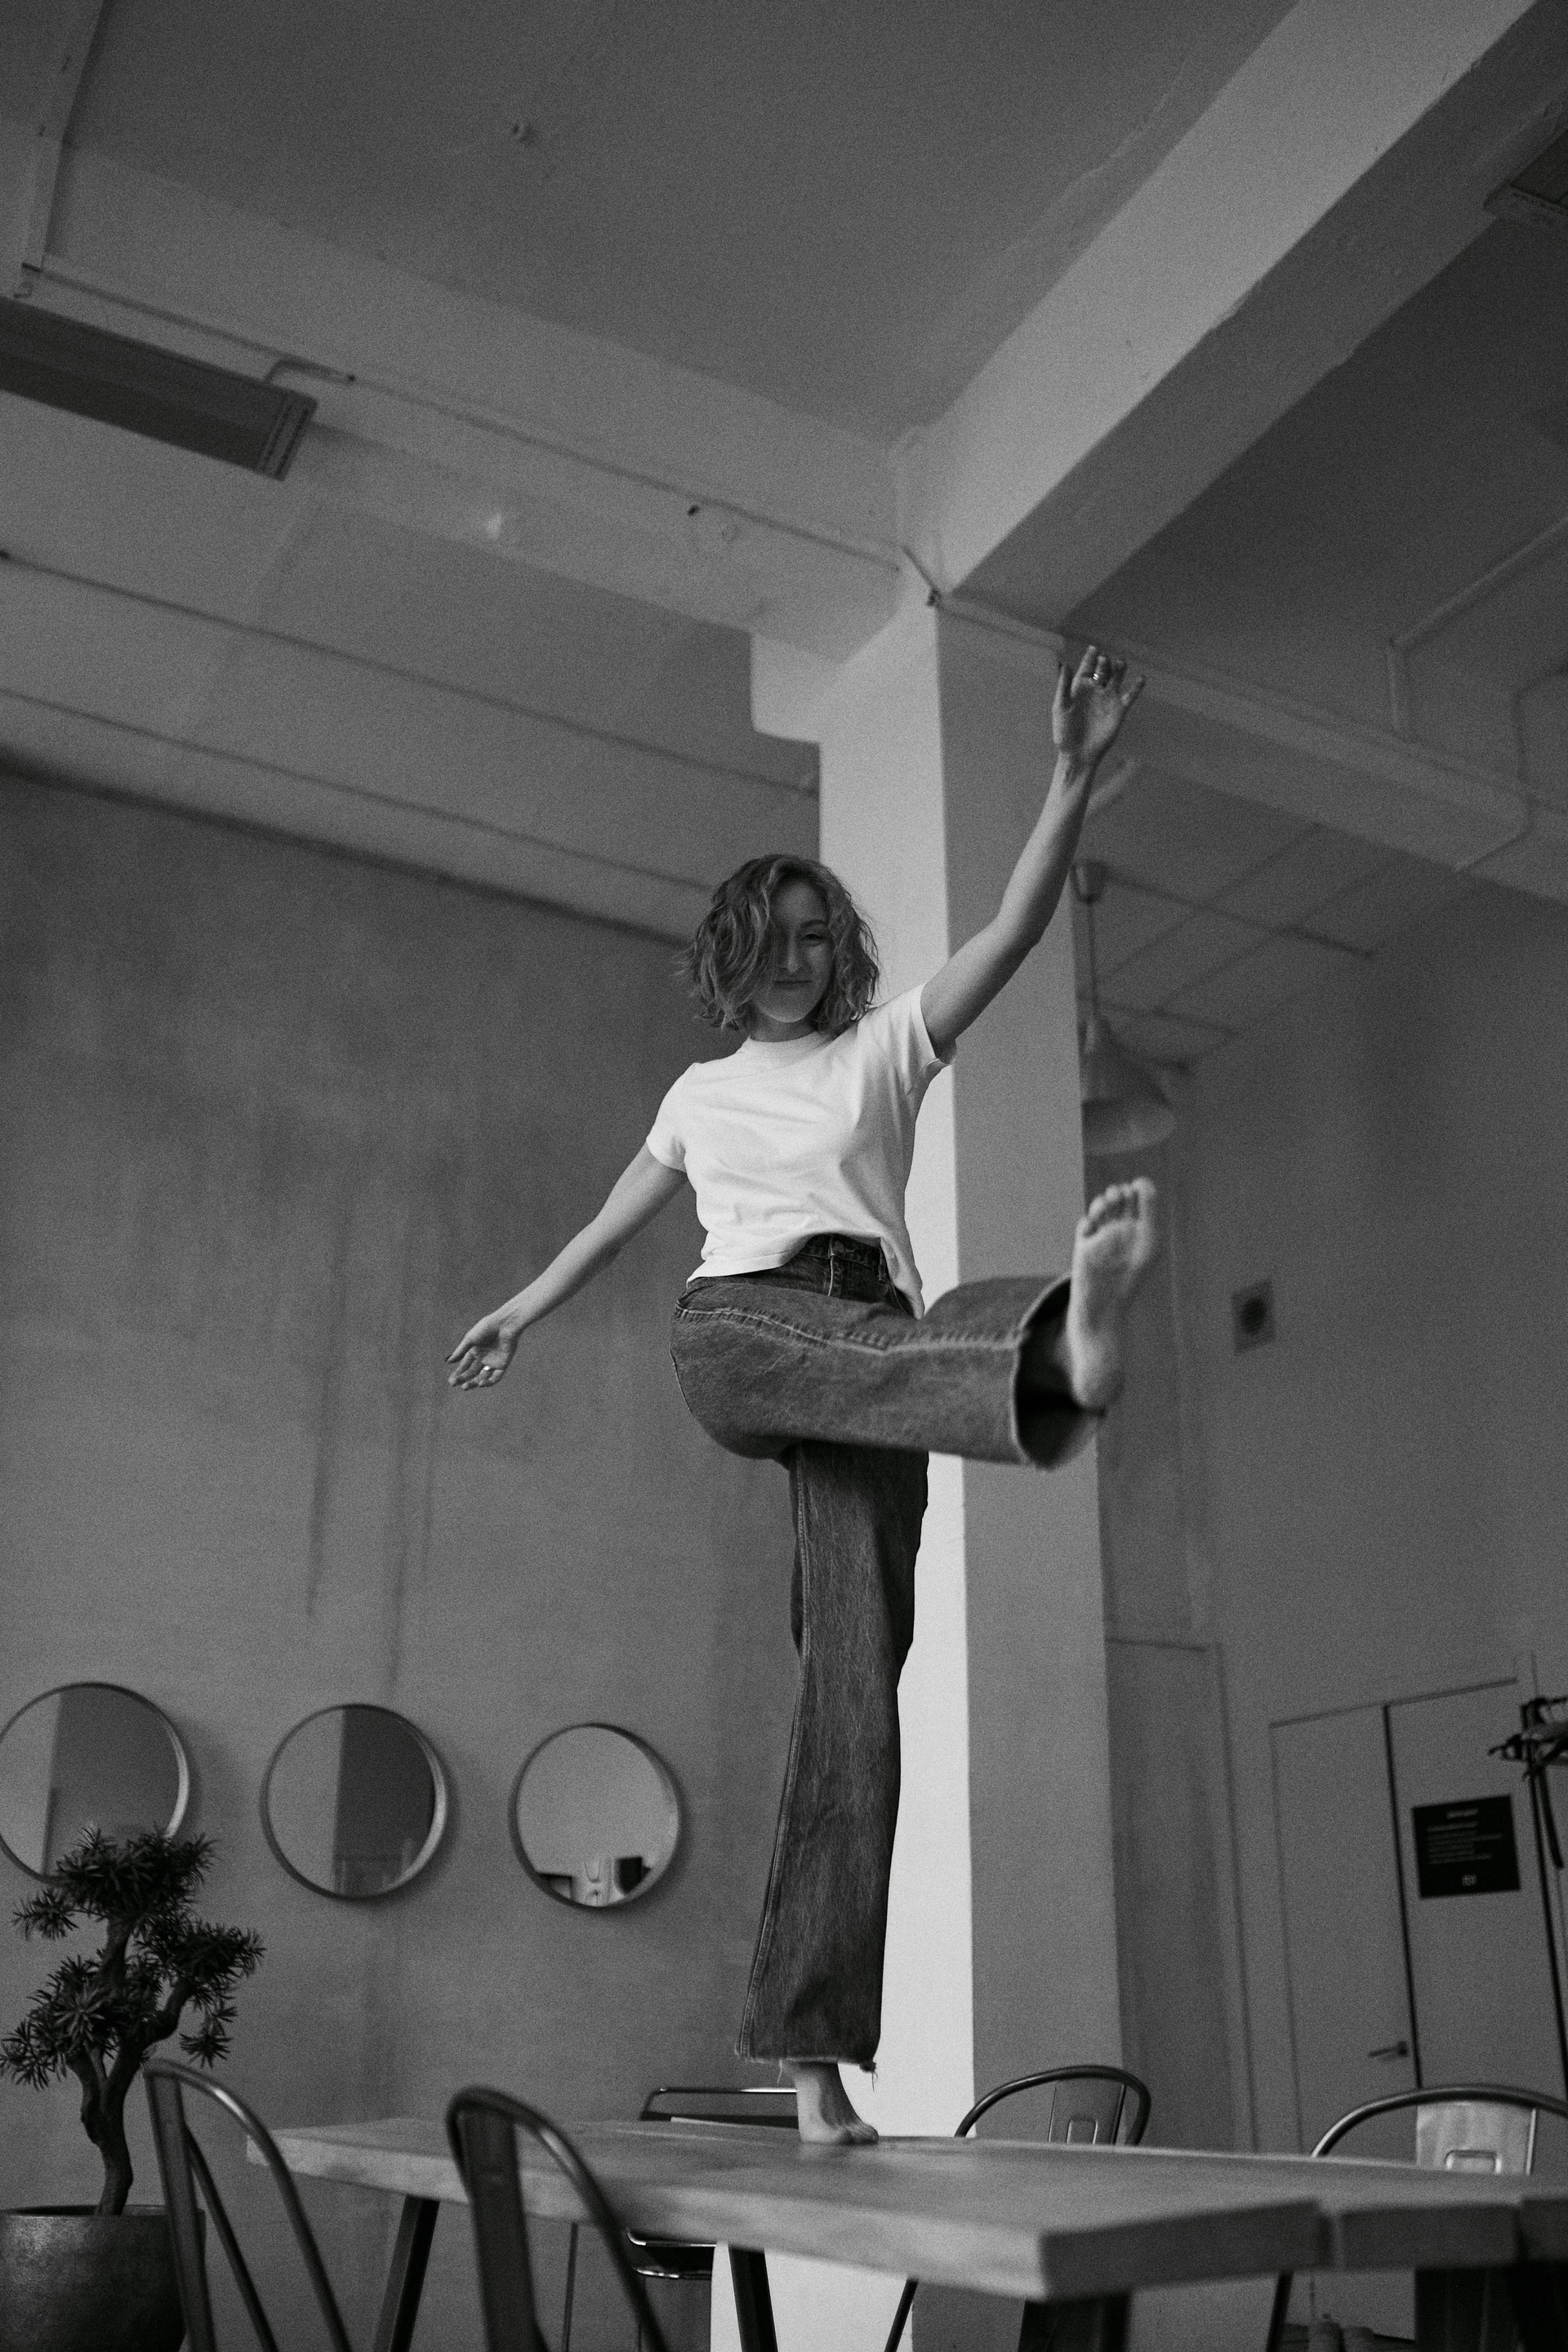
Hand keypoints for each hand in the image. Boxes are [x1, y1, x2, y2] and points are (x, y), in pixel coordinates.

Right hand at [446, 1310, 519, 1391]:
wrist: (505, 1324)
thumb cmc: (486, 1328)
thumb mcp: (470, 1339)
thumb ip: (460, 1351)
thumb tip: (448, 1362)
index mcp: (474, 1351)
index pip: (464, 1365)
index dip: (458, 1373)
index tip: (451, 1381)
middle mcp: (483, 1358)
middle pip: (472, 1372)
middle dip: (463, 1379)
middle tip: (455, 1384)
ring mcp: (493, 1362)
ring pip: (482, 1377)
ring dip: (474, 1383)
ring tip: (466, 1386)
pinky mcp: (503, 1364)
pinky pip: (496, 1377)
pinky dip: (488, 1382)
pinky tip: (481, 1383)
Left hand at [1053, 643, 1143, 771]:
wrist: (1079, 754)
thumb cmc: (1064, 732)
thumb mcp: (1061, 707)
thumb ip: (1063, 686)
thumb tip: (1064, 663)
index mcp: (1079, 686)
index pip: (1087, 666)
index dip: (1090, 656)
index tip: (1094, 648)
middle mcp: (1095, 689)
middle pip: (1103, 669)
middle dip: (1104, 663)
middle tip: (1103, 661)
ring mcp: (1108, 698)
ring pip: (1117, 677)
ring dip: (1119, 669)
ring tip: (1120, 663)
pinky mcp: (1119, 709)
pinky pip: (1130, 695)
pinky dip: (1136, 687)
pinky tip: (1141, 679)